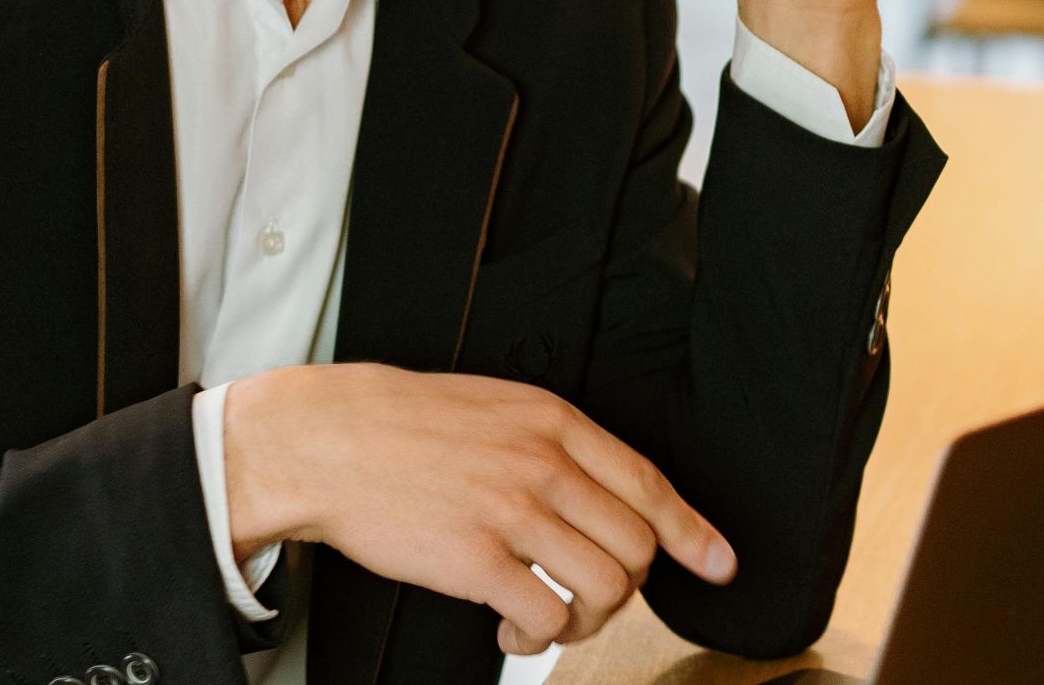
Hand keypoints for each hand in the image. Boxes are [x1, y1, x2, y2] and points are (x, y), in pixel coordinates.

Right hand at [222, 363, 735, 655]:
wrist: (325, 440)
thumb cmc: (401, 425)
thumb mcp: (493, 406)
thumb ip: (551, 443)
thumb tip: (601, 491)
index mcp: (552, 421)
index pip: (648, 483)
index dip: (692, 532)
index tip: (718, 563)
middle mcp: (543, 463)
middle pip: (636, 547)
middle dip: (624, 587)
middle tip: (587, 597)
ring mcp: (512, 512)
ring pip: (604, 589)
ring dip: (585, 621)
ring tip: (551, 619)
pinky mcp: (475, 561)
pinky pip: (545, 618)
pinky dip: (537, 638)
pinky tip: (509, 626)